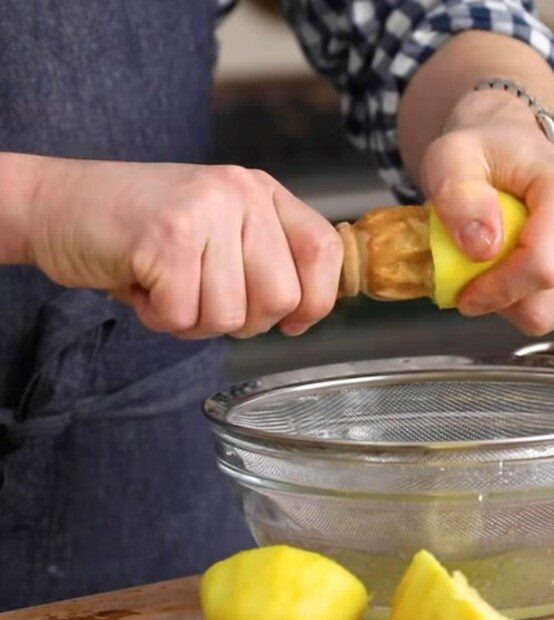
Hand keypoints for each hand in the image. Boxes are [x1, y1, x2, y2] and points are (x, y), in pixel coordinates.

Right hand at [27, 159, 341, 337]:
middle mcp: (241, 193)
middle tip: (201, 297)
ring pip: (231, 316)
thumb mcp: (220, 234)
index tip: (293, 322)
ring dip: (192, 321)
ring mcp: (205, 210)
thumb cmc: (143, 232)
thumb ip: (265, 262)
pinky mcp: (167, 236)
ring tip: (165, 284)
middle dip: (241, 320)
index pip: (324, 251)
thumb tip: (305, 313)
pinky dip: (159, 317)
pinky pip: (185, 316)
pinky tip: (141, 284)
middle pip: (281, 299)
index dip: (316, 301)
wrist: (59, 205)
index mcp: (262, 193)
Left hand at [420, 89, 553, 333]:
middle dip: (501, 300)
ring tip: (497, 266)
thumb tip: (482, 247)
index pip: (544, 265)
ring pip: (552, 314)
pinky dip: (531, 305)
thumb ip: (457, 197)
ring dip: (513, 304)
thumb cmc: (483, 155)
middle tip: (474, 276)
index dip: (499, 290)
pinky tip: (518, 274)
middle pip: (547, 300)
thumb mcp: (450, 159)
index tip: (465, 294)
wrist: (514, 154)